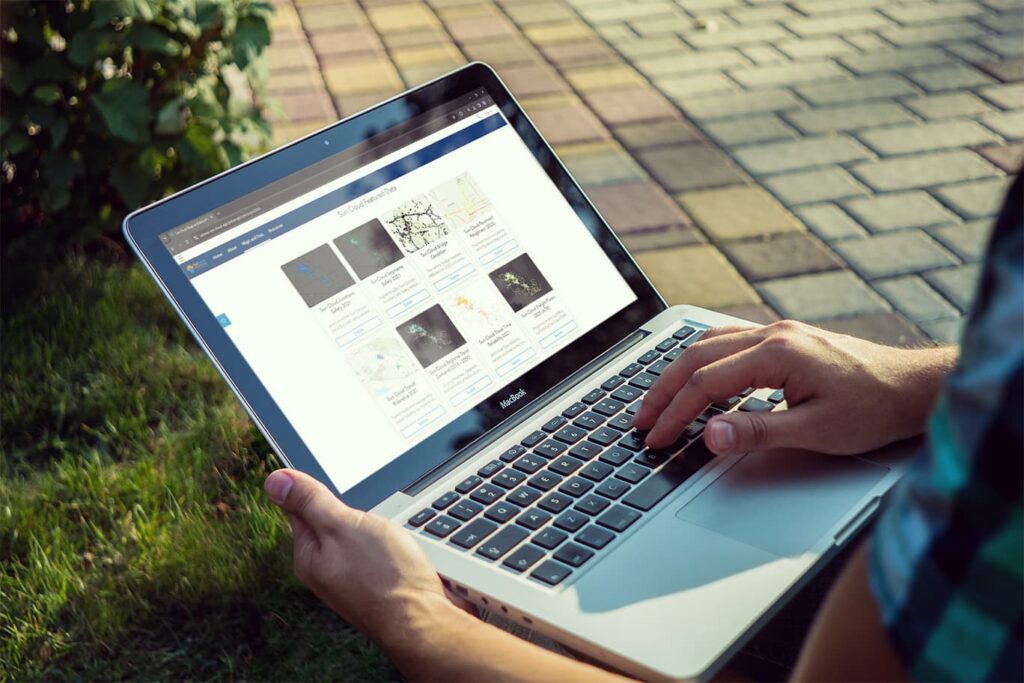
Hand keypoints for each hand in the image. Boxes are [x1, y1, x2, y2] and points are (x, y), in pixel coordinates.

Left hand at [263, 469, 467, 646]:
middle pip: (334, 521)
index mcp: (308, 555)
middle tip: (374, 515)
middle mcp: (325, 571)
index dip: (322, 489)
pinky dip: (391, 546)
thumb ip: (311, 501)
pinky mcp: (377, 587)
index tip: (343, 483)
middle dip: (356, 510)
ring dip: (378, 528)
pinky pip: (379, 555)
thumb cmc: (384, 576)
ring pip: (362, 537)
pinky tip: (403, 552)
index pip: (302, 506)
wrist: (423, 623)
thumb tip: (273, 480)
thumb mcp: (343, 525)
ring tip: (392, 539)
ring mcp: (351, 581)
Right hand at [633, 320, 955, 455]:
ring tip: (657, 401)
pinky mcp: (785, 338)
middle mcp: (773, 334)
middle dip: (662, 391)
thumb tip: (708, 435)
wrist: (914, 387)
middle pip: (697, 356)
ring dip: (678, 373)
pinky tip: (695, 377)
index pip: (705, 382)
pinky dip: (701, 361)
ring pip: (709, 344)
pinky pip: (728, 341)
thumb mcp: (815, 431)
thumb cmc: (873, 409)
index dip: (674, 413)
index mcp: (777, 353)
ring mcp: (778, 332)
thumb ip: (757, 432)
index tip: (654, 439)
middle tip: (640, 422)